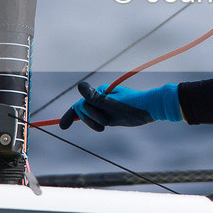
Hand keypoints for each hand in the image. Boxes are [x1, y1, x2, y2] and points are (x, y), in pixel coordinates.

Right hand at [60, 80, 181, 130]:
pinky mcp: (109, 115)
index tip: (63, 127)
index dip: (70, 115)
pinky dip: (97, 125)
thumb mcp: (111, 103)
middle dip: (90, 119)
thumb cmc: (131, 104)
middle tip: (104, 123)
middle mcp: (100, 98)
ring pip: (89, 118)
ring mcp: (104, 107)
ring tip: (107, 125)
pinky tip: (104, 127)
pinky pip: (96, 121)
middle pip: (83, 112)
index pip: (80, 104)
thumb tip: (79, 86)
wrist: (150, 109)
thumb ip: (94, 97)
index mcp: (99, 92)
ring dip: (95, 123)